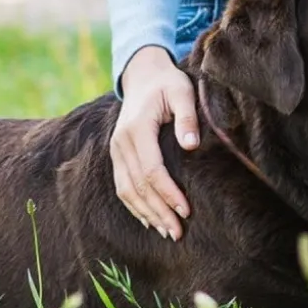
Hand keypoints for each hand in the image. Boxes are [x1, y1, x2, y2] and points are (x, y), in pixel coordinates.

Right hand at [109, 47, 199, 238]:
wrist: (144, 75)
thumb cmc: (168, 83)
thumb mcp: (182, 91)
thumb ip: (187, 116)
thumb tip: (191, 145)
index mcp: (136, 128)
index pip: (151, 170)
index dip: (168, 192)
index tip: (186, 210)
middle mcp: (121, 143)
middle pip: (138, 186)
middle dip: (159, 211)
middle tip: (178, 232)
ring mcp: (116, 150)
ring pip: (127, 190)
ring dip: (146, 213)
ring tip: (167, 232)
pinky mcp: (118, 155)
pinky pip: (122, 186)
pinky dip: (135, 205)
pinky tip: (149, 219)